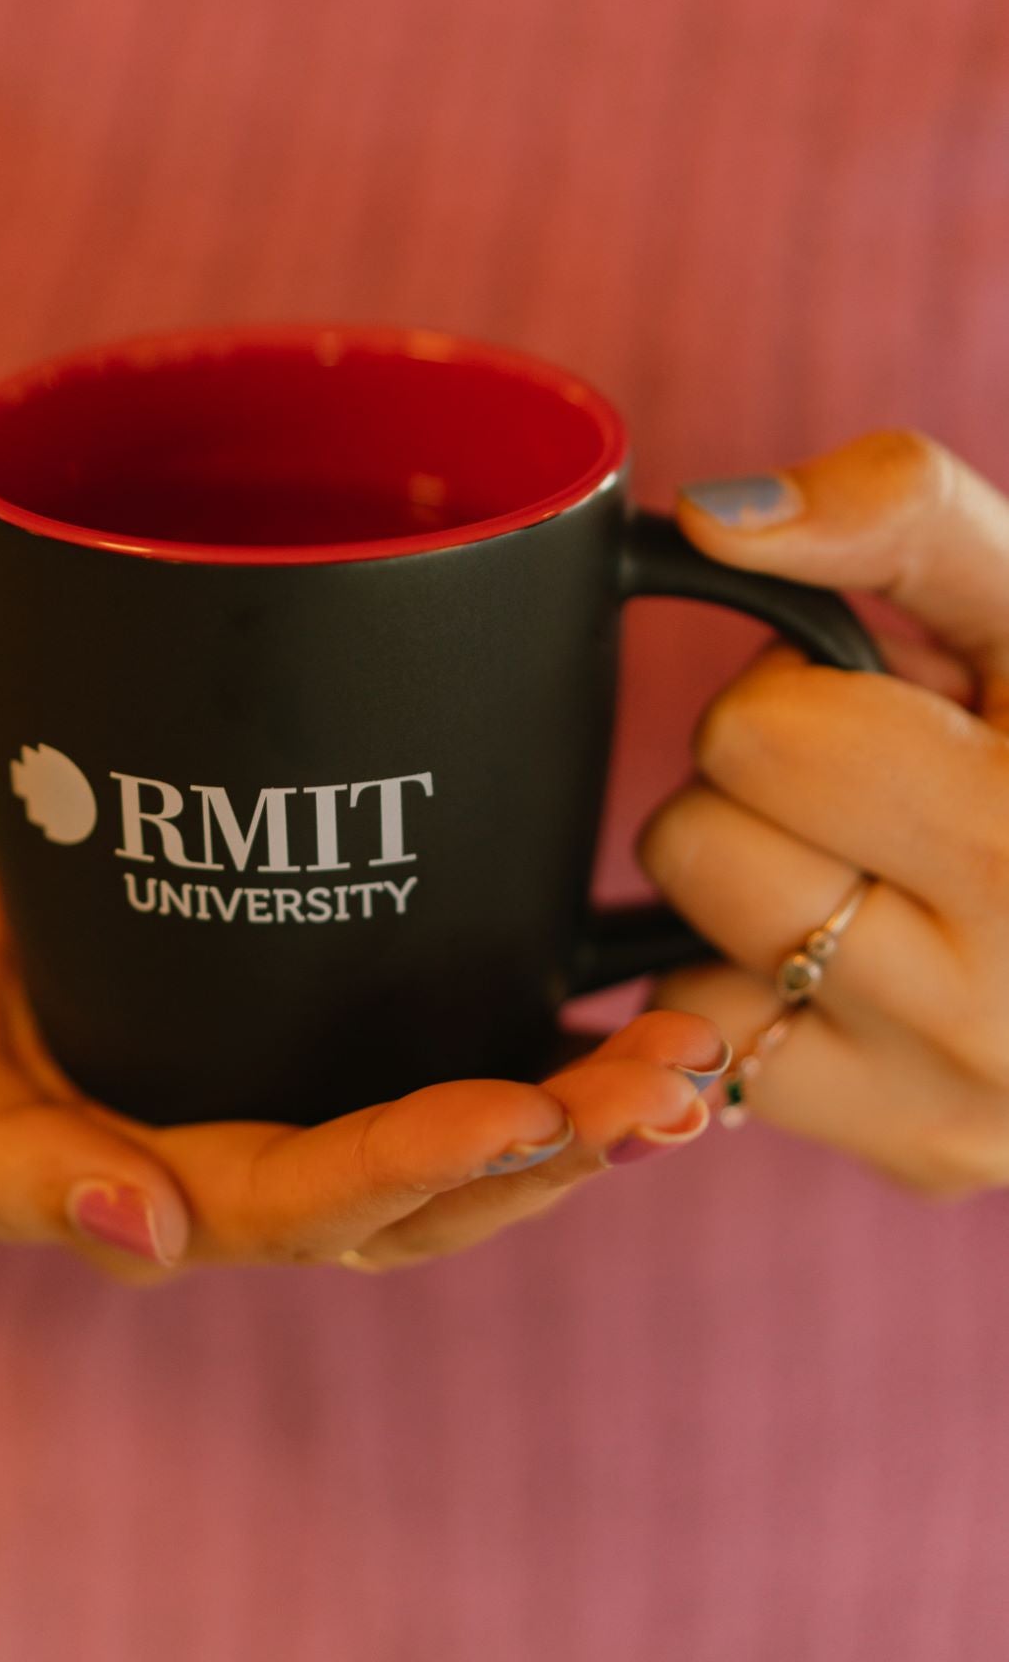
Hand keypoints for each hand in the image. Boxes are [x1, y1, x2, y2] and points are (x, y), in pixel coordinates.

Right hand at [0, 825, 724, 1281]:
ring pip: (470, 1138)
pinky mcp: (328, 1023)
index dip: (423, 1160)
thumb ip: (11, 1168)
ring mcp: (303, 1096)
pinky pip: (457, 1056)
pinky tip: (637, 1006)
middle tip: (672, 1083)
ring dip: (589, 1108)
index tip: (531, 1105)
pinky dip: (555, 1044)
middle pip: (433, 1190)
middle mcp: (260, 1165)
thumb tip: (148, 1230)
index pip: (318, 1199)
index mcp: (167, 1190)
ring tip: (692, 1054)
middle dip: (559, 1147)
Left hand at [637, 429, 1008, 1198]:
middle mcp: (1000, 999)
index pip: (754, 739)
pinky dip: (765, 991)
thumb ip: (896, 516)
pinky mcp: (920, 1151)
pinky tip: (873, 957)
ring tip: (885, 868)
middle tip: (884, 792)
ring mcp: (958, 1097)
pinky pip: (720, 1047)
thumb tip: (716, 518)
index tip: (893, 710)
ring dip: (756, 891)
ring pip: (689, 952)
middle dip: (765, 793)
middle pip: (698, 843)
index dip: (800, 694)